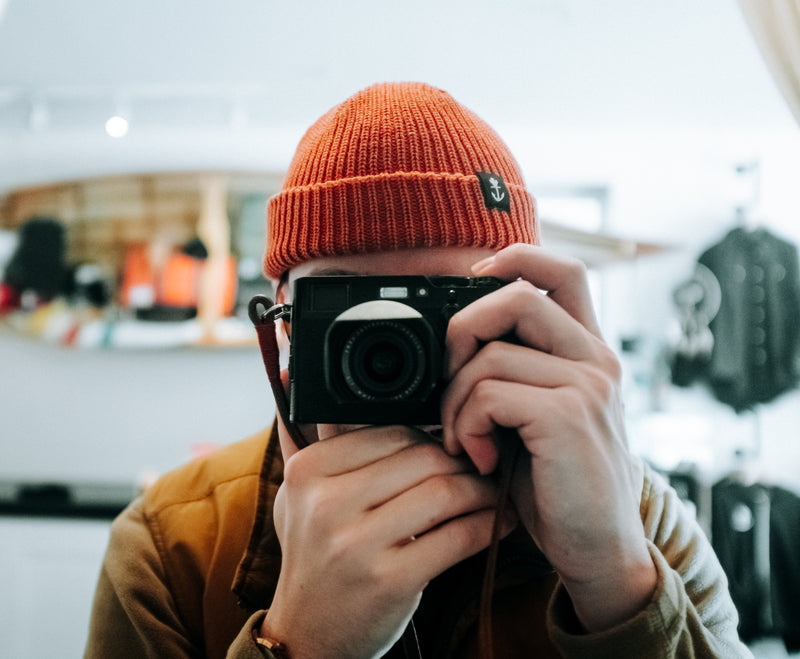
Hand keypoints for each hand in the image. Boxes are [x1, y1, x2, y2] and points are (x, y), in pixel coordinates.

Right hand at [262, 425, 515, 658]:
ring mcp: (355, 544)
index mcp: (308, 472)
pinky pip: (458, 536)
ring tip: (496, 490)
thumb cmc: (316, 557)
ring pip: (445, 491)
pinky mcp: (389, 580)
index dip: (434, 434)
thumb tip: (300, 371)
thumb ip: (319, 440)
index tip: (458, 441)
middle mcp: (326, 504)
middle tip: (489, 461)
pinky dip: (489, 525)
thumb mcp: (302, 496)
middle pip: (423, 457)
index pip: (391, 430)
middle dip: (465, 458)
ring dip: (483, 489)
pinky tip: (500, 521)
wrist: (308, 638)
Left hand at [441, 243, 655, 631]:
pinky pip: (488, 394)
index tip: (472, 280)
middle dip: (461, 332)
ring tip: (464, 439)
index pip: (563, 271)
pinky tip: (482, 458)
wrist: (598, 550)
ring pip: (488, 355)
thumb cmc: (557, 485)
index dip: (515, 257)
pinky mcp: (567, 416)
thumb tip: (451, 344)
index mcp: (588, 352)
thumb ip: (512, 374)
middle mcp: (596, 359)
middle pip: (515, 295)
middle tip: (449, 381)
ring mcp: (587, 385)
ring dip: (454, 401)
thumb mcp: (535, 418)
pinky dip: (467, 427)